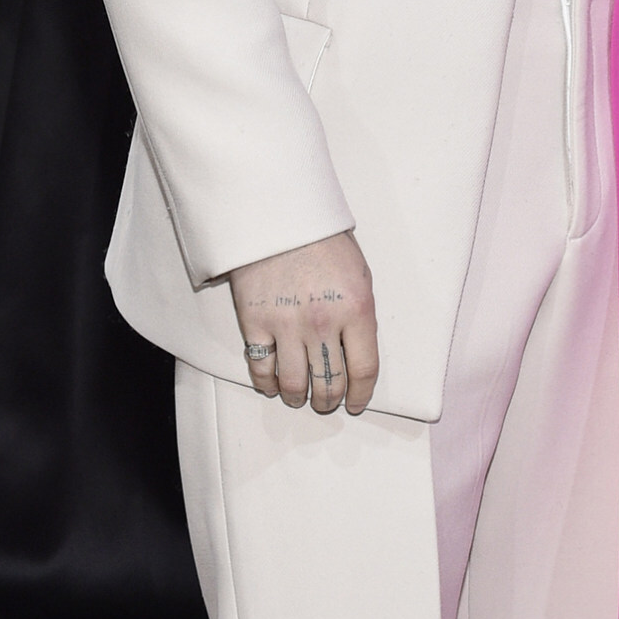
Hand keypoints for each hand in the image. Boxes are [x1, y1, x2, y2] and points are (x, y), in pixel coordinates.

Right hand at [229, 229, 378, 415]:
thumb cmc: (320, 240)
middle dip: (329, 400)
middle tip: (326, 402)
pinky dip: (267, 384)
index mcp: (356, 309)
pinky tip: (272, 386)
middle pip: (329, 382)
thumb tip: (355, 350)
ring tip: (300, 398)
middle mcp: (322, 323)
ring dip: (298, 397)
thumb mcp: (358, 275)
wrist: (277, 215)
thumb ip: (359, 315)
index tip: (355, 403)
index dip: (360, 394)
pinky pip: (261, 367)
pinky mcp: (255, 322)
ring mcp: (287, 325)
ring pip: (295, 383)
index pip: (363, 370)